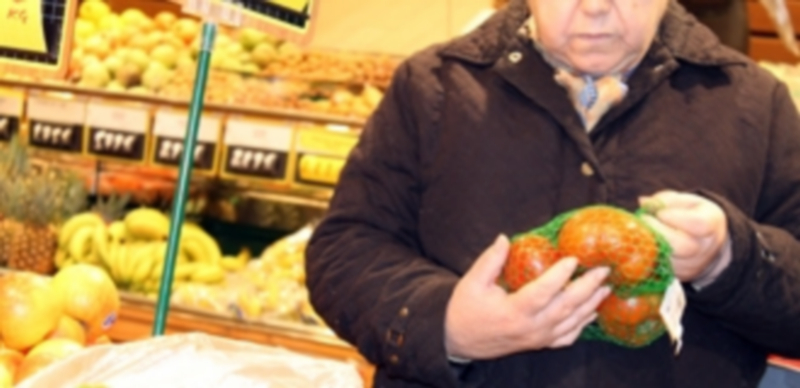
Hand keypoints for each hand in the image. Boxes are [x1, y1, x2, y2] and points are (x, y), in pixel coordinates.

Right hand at [444, 235, 610, 359]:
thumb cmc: (465, 310)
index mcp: (513, 312)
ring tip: (606, 287)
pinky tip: (591, 312)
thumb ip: (490, 260)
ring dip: (591, 304)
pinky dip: (582, 325)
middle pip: (566, 307)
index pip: (542, 292)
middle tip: (603, 270)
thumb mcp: (472, 282)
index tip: (574, 258)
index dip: (560, 275)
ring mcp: (537, 339)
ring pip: (571, 322)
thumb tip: (504, 238)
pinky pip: (566, 337)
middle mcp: (530, 328)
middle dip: (588, 287)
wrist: (460, 341)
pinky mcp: (538, 345)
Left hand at [639, 191, 728, 282]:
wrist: (706, 240)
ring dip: (651, 245)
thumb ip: (665, 200)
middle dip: (658, 232)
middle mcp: (706, 247)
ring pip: (669, 259)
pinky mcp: (681, 274)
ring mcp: (695, 264)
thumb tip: (644, 202)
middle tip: (644, 220)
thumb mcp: (685, 201)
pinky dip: (650, 256)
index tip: (660, 212)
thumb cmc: (692, 214)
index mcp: (712, 223)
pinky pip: (662, 268)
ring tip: (642, 232)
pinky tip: (644, 244)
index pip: (699, 224)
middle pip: (683, 246)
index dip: (676, 218)